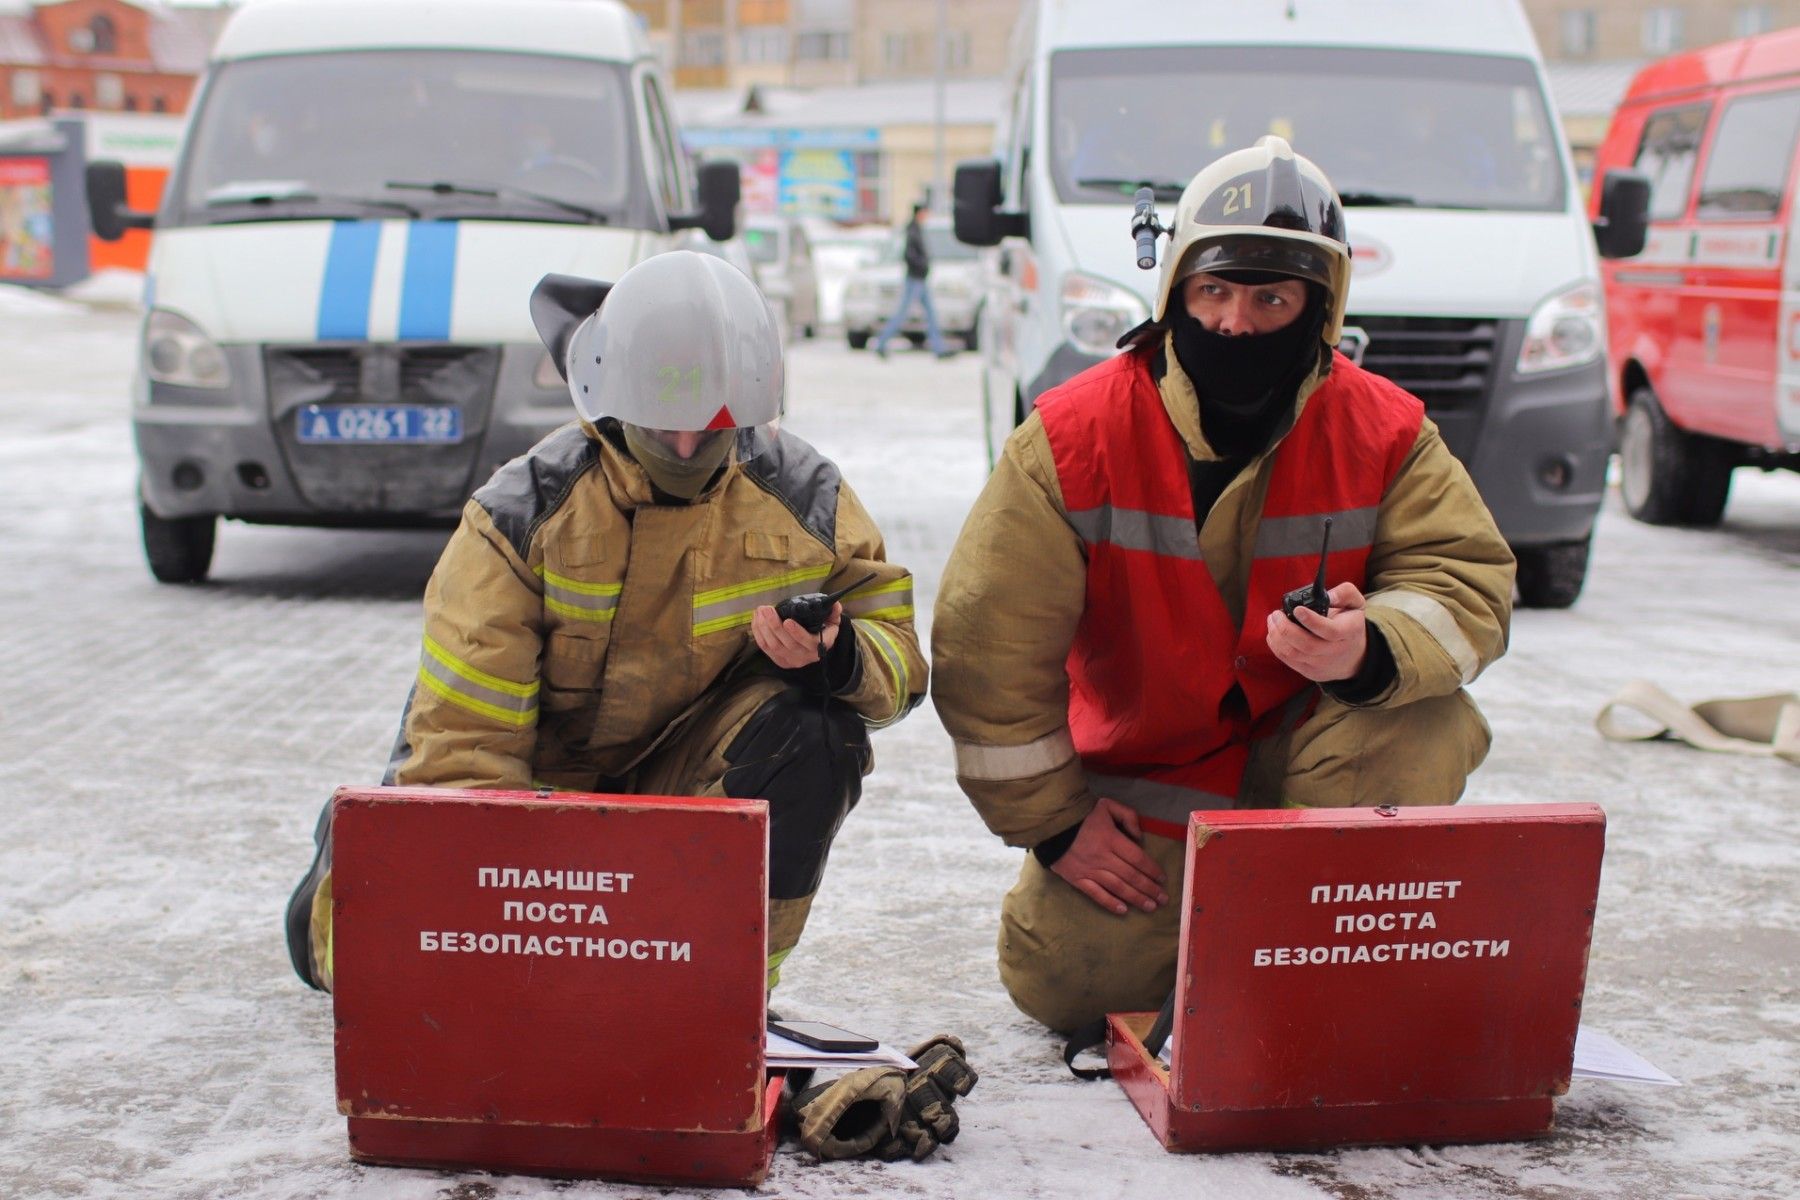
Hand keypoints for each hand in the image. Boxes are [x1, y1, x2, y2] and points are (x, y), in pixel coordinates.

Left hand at [751, 602, 840, 667]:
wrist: (816, 648)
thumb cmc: (823, 630)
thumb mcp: (832, 621)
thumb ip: (834, 613)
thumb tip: (835, 605)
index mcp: (820, 646)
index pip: (809, 642)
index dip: (797, 633)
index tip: (787, 621)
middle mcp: (805, 656)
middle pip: (786, 644)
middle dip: (774, 625)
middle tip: (766, 609)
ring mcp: (791, 660)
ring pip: (773, 646)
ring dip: (763, 628)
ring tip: (759, 611)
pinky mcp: (779, 661)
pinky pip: (765, 648)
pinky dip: (758, 633)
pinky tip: (756, 619)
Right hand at [1049, 796, 1168, 914]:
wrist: (1050, 823)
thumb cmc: (1082, 814)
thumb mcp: (1107, 805)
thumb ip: (1128, 816)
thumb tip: (1140, 837)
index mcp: (1111, 839)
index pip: (1137, 858)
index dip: (1152, 870)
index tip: (1163, 879)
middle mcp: (1103, 857)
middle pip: (1131, 876)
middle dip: (1149, 889)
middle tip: (1163, 899)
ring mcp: (1089, 870)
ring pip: (1117, 887)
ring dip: (1136, 898)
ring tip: (1150, 907)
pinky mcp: (1077, 879)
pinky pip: (1096, 894)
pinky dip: (1110, 903)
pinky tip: (1123, 910)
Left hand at [1266, 581, 1367, 681]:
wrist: (1354, 656)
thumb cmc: (1350, 623)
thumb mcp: (1356, 603)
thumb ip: (1344, 593)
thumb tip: (1328, 595)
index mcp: (1348, 632)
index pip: (1330, 631)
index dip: (1311, 621)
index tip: (1297, 609)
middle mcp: (1335, 651)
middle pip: (1307, 645)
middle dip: (1286, 628)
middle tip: (1276, 614)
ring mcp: (1321, 664)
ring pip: (1294, 654)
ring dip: (1277, 636)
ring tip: (1272, 620)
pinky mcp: (1309, 671)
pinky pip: (1288, 660)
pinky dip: (1276, 646)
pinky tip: (1273, 633)